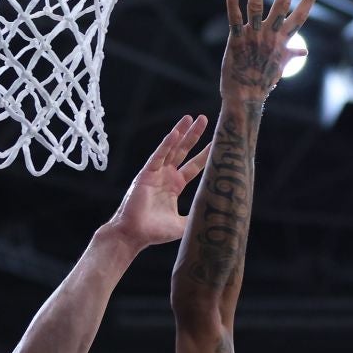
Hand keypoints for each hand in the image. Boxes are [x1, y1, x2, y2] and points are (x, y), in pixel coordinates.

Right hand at [105, 114, 211, 249]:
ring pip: (171, 148)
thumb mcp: (183, 224)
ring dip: (180, 132)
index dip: (205, 154)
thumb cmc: (155, 232)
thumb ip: (197, 216)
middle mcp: (166, 176)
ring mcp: (155, 173)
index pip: (194, 166)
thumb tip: (216, 216)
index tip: (217, 143)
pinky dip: (166, 144)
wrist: (134, 235)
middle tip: (204, 118)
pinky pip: (158, 156)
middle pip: (183, 151)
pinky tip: (175, 133)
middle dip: (193, 135)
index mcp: (174, 186)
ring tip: (190, 118)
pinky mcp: (145, 174)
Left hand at [221, 0, 321, 100]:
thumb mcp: (280, 67)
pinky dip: (233, 3)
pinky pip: (234, 18)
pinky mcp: (236, 40)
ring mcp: (253, 36)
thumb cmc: (262, 82)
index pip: (300, 17)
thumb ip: (291, 54)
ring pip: (257, 6)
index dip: (309, 1)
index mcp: (282, 41)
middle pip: (282, 4)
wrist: (245, 97)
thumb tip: (304, 50)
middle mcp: (270, 35)